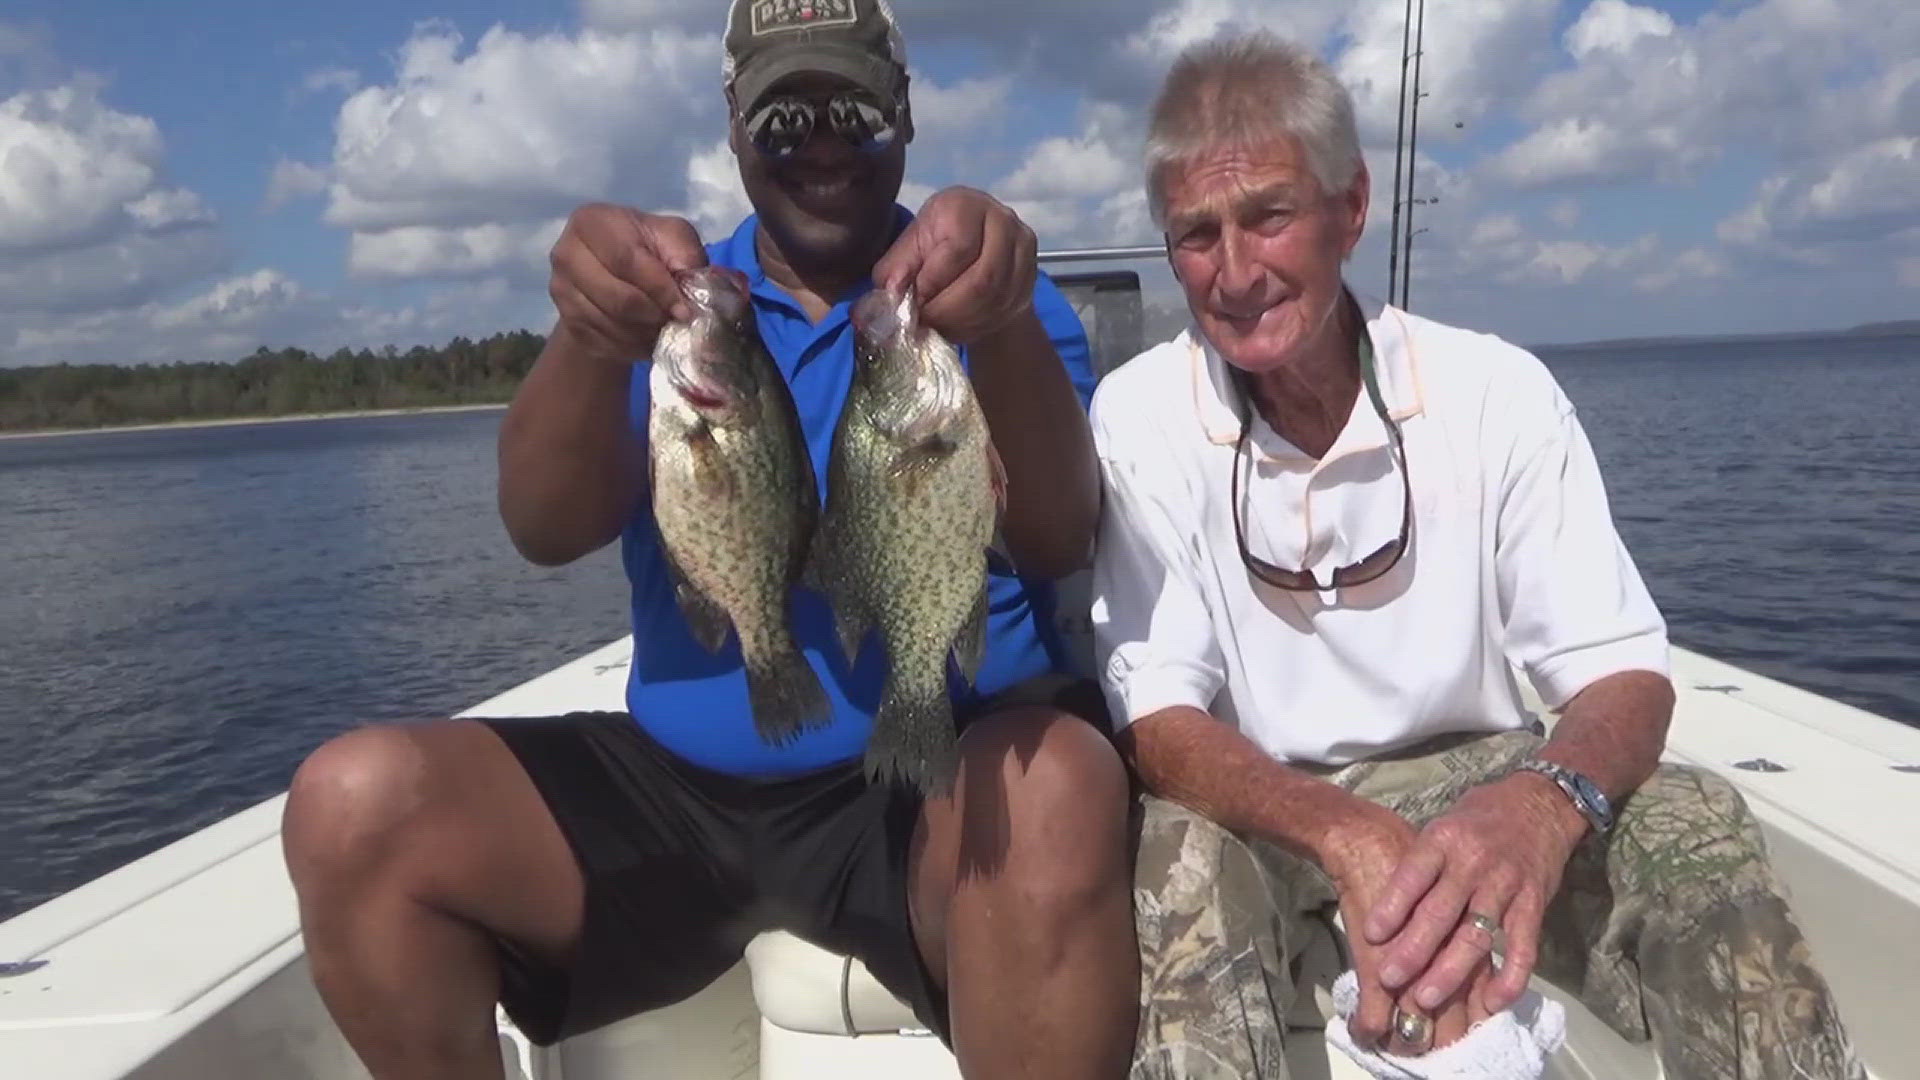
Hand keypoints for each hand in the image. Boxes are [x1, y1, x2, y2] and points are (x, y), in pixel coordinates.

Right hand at [547, 204, 707, 363]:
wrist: (615, 273)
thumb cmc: (650, 249)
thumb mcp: (673, 239)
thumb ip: (685, 255)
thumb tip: (692, 290)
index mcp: (592, 222)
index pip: (626, 260)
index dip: (660, 288)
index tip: (684, 309)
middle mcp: (567, 254)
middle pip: (617, 298)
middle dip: (654, 315)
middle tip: (675, 322)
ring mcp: (561, 290)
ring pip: (611, 326)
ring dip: (645, 334)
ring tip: (665, 329)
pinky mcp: (567, 322)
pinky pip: (604, 344)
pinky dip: (632, 347)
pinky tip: (647, 338)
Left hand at [873, 186, 1036, 345]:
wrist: (971, 250)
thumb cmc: (933, 246)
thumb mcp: (907, 251)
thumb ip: (896, 270)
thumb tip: (893, 294)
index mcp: (963, 204)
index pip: (958, 248)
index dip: (934, 282)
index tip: (914, 302)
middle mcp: (1000, 219)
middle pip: (984, 277)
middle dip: (949, 310)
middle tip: (926, 325)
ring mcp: (1022, 246)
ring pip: (998, 297)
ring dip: (964, 322)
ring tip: (939, 328)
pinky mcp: (1031, 274)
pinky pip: (1008, 308)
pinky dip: (980, 325)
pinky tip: (959, 328)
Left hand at [1361, 774, 1587, 1018]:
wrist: (1540, 803)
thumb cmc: (1478, 819)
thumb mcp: (1442, 827)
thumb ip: (1420, 864)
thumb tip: (1384, 910)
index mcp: (1444, 839)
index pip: (1413, 875)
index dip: (1392, 906)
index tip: (1371, 935)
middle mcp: (1474, 862)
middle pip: (1440, 913)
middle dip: (1413, 950)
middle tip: (1389, 979)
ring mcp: (1506, 885)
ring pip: (1475, 936)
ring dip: (1450, 971)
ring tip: (1425, 999)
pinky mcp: (1534, 904)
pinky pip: (1523, 948)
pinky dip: (1509, 978)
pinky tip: (1491, 1002)